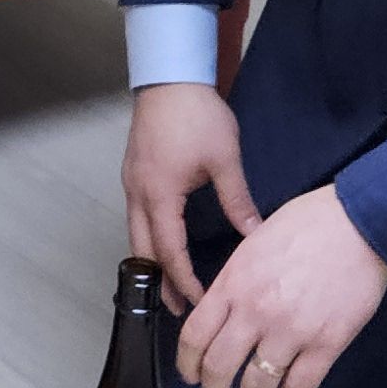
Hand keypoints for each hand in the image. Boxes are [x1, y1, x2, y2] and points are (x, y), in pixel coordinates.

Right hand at [122, 82, 258, 304]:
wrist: (170, 77)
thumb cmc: (196, 114)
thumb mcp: (224, 159)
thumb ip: (238, 200)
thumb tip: (255, 234)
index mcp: (159, 195)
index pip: (169, 251)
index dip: (184, 280)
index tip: (200, 302)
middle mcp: (138, 194)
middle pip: (143, 251)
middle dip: (160, 282)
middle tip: (177, 309)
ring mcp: (131, 183)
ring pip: (136, 235)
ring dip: (152, 262)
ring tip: (170, 285)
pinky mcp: (134, 173)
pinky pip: (136, 217)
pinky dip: (148, 239)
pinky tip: (162, 244)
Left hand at [173, 187, 386, 387]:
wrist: (359, 223)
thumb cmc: (307, 224)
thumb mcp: (253, 243)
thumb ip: (236, 280)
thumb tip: (223, 307)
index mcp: (234, 284)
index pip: (195, 337)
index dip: (187, 364)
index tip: (191, 375)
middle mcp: (255, 312)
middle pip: (219, 367)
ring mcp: (291, 330)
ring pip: (256, 384)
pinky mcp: (327, 343)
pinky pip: (300, 385)